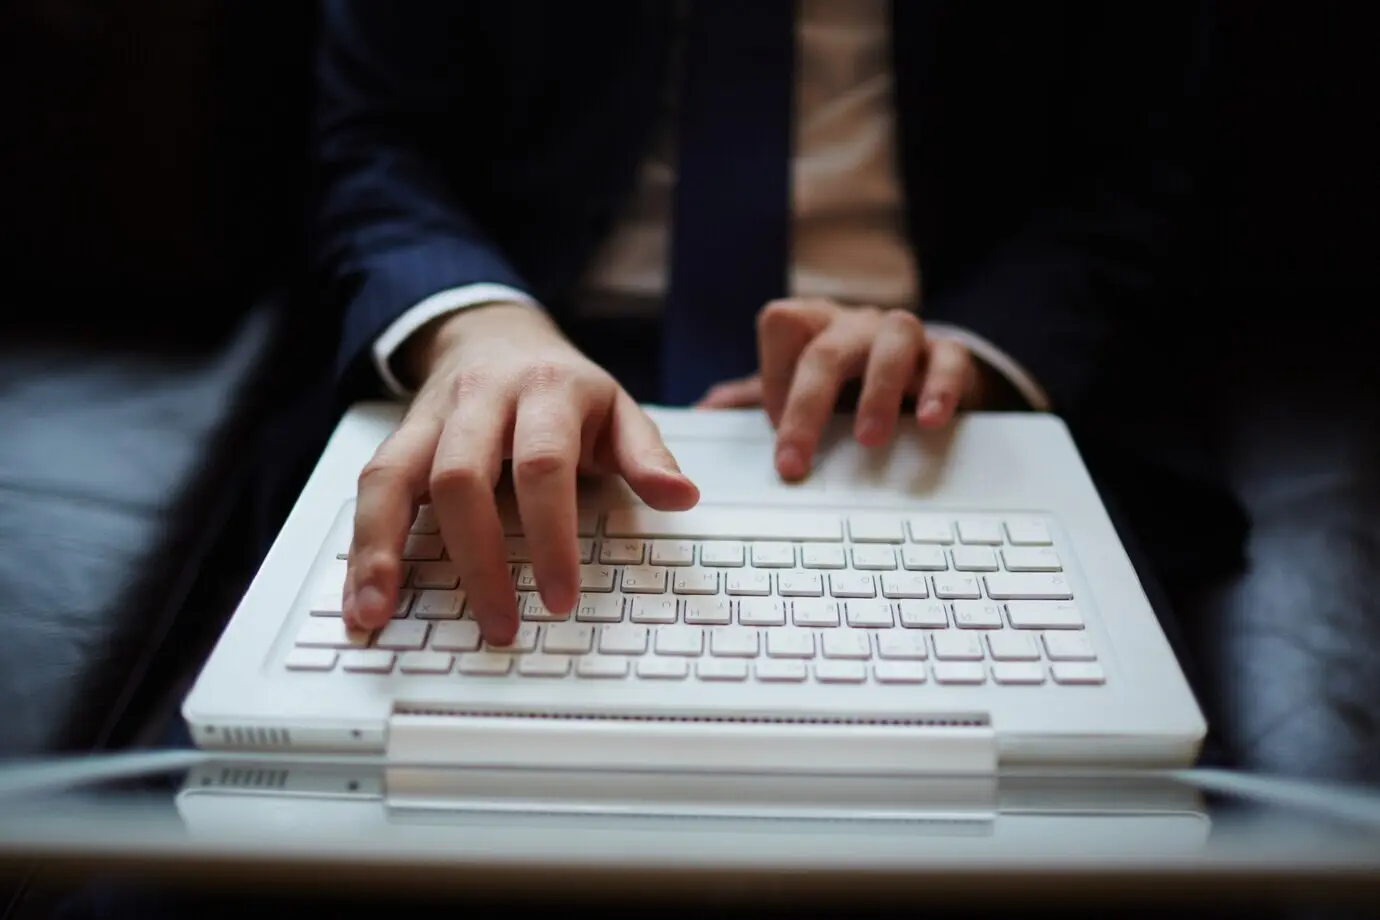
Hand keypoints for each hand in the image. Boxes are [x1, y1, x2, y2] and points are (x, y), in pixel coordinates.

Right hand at [343, 303, 698, 642]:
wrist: (497, 334)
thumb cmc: (564, 386)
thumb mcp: (618, 408)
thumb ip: (646, 455)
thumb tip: (680, 497)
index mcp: (547, 391)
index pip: (542, 465)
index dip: (549, 534)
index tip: (560, 596)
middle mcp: (480, 399)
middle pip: (461, 477)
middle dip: (477, 559)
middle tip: (500, 624)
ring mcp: (431, 417)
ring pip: (395, 478)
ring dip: (383, 551)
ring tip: (378, 615)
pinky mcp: (398, 437)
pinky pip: (368, 489)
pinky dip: (361, 547)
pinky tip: (360, 598)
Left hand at [697, 298, 983, 479]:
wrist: (920, 374)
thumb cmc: (848, 383)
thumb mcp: (799, 386)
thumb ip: (753, 398)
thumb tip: (701, 412)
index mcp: (814, 326)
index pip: (779, 323)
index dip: (771, 372)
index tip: (769, 426)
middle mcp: (856, 324)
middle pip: (827, 348)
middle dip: (807, 406)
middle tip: (795, 461)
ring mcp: (904, 334)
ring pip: (893, 337)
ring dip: (878, 390)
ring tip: (869, 440)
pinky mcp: (947, 354)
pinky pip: (948, 359)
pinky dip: (939, 388)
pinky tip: (929, 420)